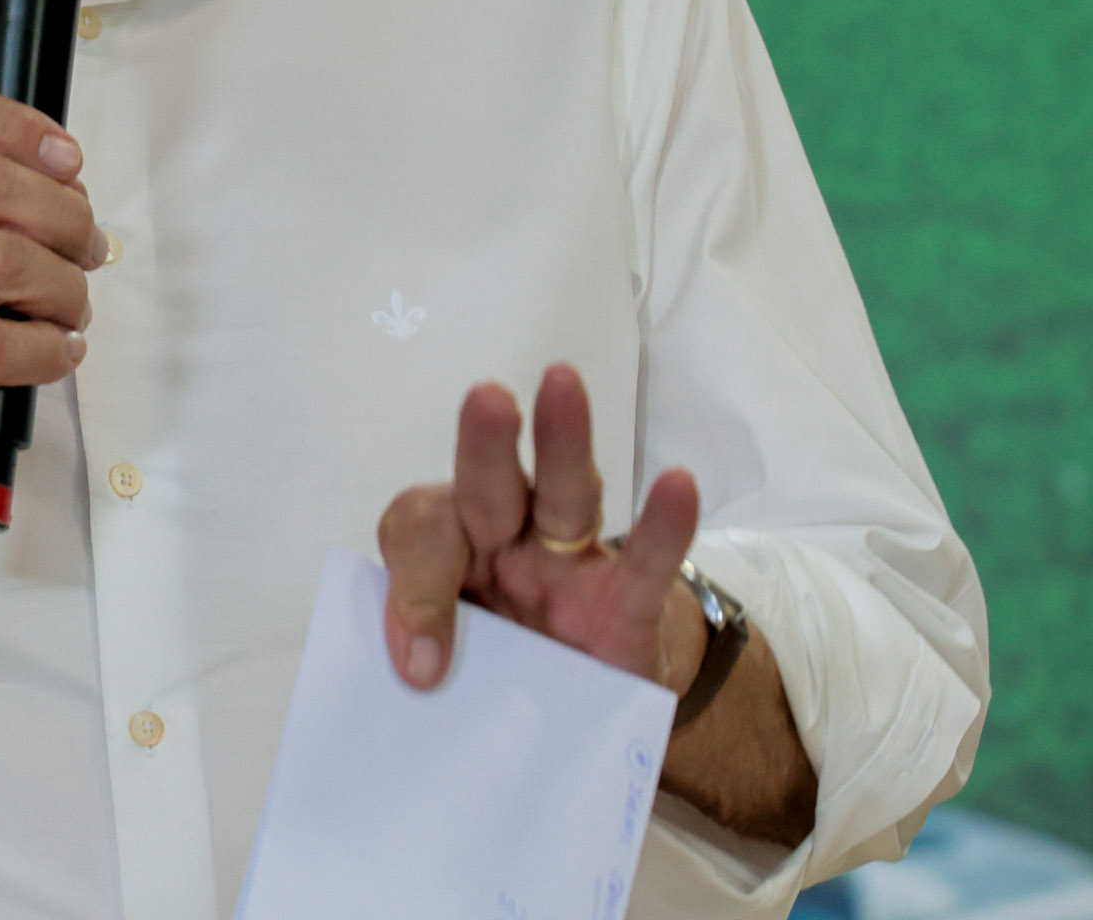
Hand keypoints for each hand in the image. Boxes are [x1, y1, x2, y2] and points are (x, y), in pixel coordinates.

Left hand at [376, 365, 703, 693]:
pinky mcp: (627, 602)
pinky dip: (663, 526)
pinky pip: (645, 561)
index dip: (414, 587)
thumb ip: (429, 642)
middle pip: (489, 482)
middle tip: (487, 398)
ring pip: (564, 494)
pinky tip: (677, 484)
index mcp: (448, 546)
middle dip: (485, 443)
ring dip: (563, 442)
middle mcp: (506, 536)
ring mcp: (569, 564)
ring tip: (560, 383)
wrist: (572, 708)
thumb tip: (420, 669)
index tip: (419, 666)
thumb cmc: (494, 665)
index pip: (420, 528)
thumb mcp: (445, 658)